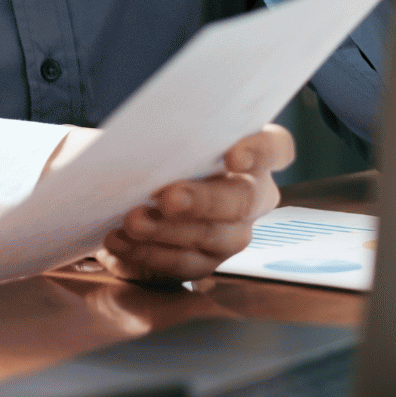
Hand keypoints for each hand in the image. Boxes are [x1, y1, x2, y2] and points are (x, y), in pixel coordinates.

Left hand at [96, 125, 295, 282]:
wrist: (129, 188)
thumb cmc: (155, 149)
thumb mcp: (160, 134)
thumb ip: (165, 133)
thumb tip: (146, 140)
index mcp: (253, 153)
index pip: (275, 149)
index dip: (260, 153)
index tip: (233, 157)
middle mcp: (253, 194)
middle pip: (245, 200)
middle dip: (205, 200)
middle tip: (167, 198)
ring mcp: (233, 232)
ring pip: (216, 237)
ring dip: (170, 231)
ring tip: (132, 221)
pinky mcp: (206, 260)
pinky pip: (185, 263)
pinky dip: (148, 253)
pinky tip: (119, 240)